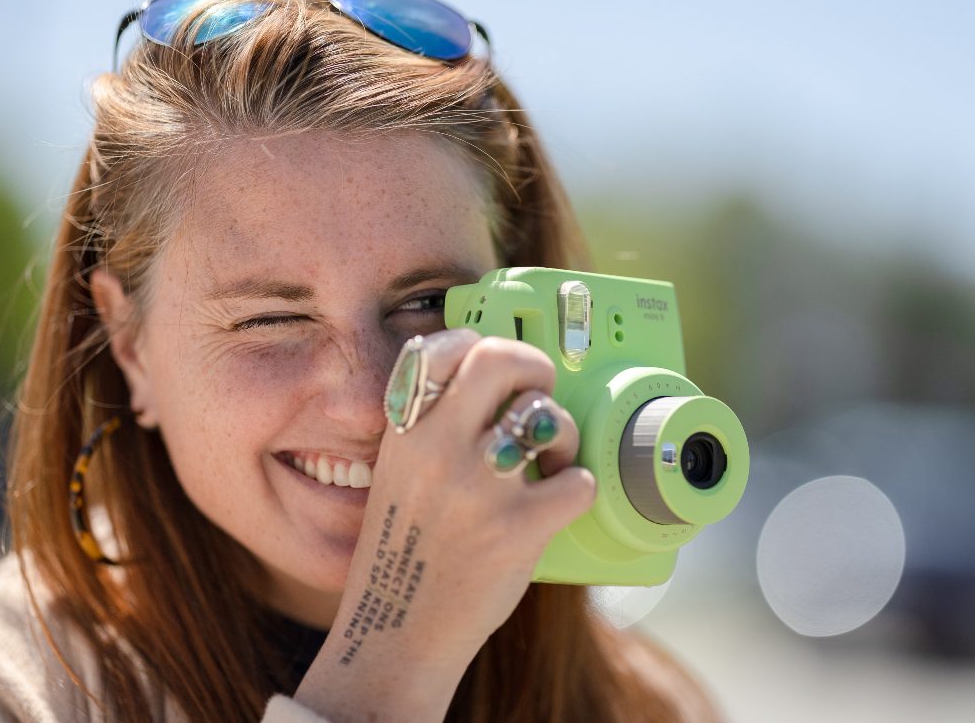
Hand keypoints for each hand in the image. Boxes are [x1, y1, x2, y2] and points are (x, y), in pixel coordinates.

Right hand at [293, 329, 596, 721]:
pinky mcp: (517, 528)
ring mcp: (477, 487)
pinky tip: (554, 505)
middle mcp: (436, 449)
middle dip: (535, 367)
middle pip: (500, 360)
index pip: (441, 349)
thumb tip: (497, 388)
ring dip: (561, 435)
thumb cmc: (408, 551)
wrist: (397, 630)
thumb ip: (433, 430)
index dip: (478, 344)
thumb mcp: (398, 475)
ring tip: (547, 462)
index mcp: (404, 432)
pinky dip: (577, 491)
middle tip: (540, 394)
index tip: (494, 366)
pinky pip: (577, 482)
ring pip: (547, 417)